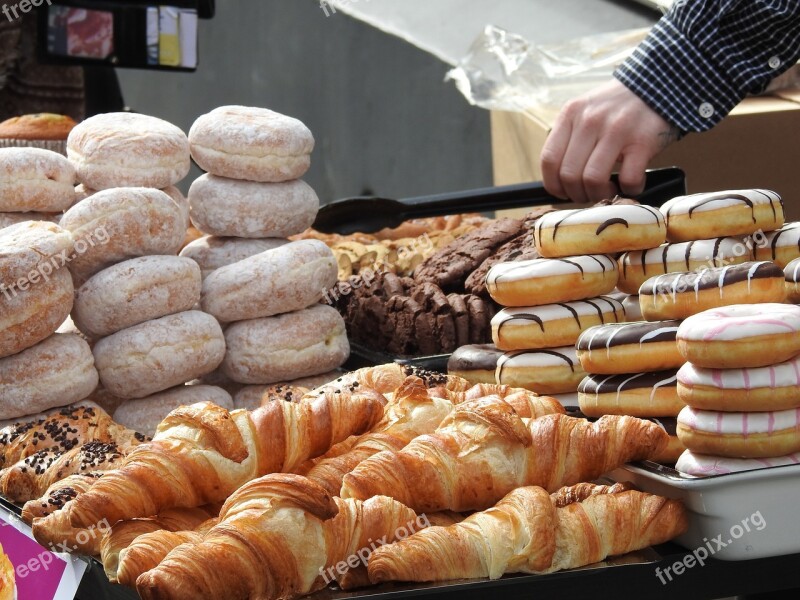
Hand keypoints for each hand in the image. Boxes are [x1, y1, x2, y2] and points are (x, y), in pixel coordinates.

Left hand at [540, 79, 678, 202]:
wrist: (656, 85)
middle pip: (569, 175)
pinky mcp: (642, 142)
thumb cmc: (616, 106)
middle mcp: (590, 121)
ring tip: (607, 191)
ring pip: (593, 180)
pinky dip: (628, 189)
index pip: (549, 159)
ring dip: (599, 195)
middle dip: (576, 194)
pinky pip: (628, 179)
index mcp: (571, 115)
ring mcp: (616, 131)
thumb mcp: (584, 110)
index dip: (553, 184)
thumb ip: (569, 137)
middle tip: (587, 194)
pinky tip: (630, 184)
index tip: (562, 192)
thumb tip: (558, 178)